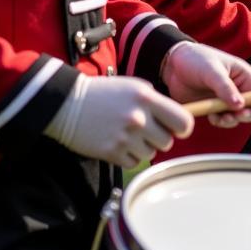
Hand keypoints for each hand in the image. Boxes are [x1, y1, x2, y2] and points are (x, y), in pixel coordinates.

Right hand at [45, 74, 193, 167]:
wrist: (68, 104)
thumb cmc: (104, 93)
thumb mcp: (134, 87)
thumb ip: (157, 102)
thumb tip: (179, 120)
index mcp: (146, 98)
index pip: (183, 122)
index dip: (182, 128)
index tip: (176, 128)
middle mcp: (138, 118)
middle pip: (167, 142)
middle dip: (159, 138)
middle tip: (146, 130)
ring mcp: (124, 137)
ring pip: (151, 154)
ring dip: (143, 147)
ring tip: (128, 134)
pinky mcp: (112, 152)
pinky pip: (134, 162)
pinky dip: (129, 156)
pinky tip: (118, 142)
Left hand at [161, 41, 250, 129]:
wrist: (172, 65)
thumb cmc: (195, 59)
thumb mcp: (211, 70)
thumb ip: (225, 87)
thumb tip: (240, 105)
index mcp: (243, 75)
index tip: (247, 111)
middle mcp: (238, 88)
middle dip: (245, 116)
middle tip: (232, 117)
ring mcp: (226, 98)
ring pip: (238, 116)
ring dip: (231, 121)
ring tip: (219, 118)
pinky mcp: (213, 107)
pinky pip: (223, 119)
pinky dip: (219, 122)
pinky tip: (211, 117)